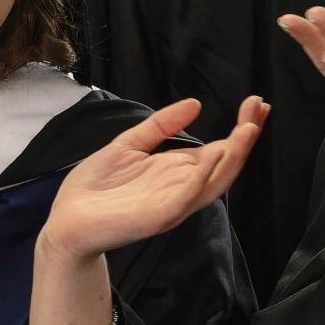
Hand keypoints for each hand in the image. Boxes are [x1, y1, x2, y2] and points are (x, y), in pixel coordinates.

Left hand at [41, 95, 265, 261]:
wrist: (65, 221)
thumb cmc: (94, 188)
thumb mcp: (129, 145)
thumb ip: (160, 126)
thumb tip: (196, 103)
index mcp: (177, 172)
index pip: (219, 150)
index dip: (239, 129)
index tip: (255, 103)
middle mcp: (182, 189)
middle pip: (225, 163)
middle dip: (245, 137)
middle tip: (259, 107)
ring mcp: (173, 204)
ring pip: (215, 181)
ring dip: (234, 155)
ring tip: (248, 128)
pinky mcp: (159, 216)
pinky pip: (188, 195)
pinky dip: (204, 175)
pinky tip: (214, 152)